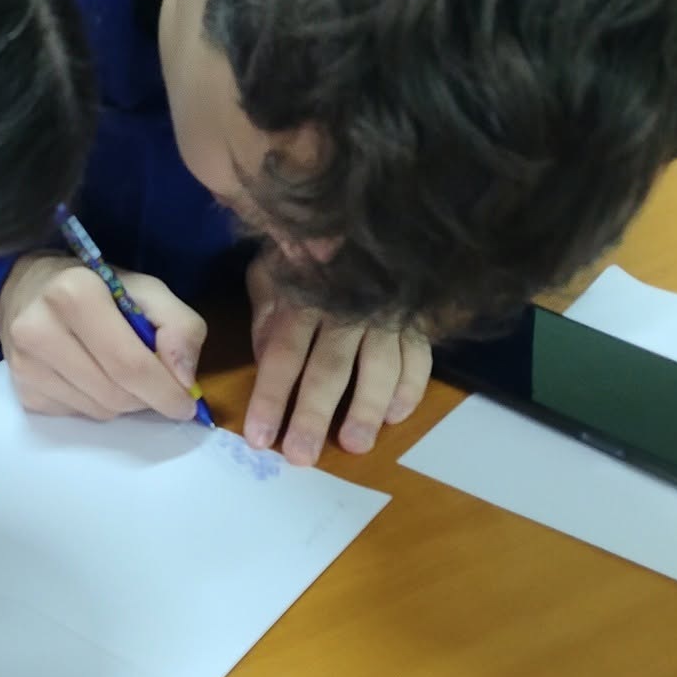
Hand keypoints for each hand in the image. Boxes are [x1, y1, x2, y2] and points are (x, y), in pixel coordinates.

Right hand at [0, 251, 205, 420]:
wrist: (26, 291)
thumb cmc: (95, 287)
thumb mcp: (145, 289)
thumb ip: (179, 324)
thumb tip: (184, 378)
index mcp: (74, 294)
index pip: (130, 364)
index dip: (166, 391)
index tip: (186, 403)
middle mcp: (40, 330)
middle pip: (116, 394)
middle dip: (146, 397)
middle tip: (157, 385)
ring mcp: (26, 365)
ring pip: (99, 411)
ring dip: (122, 401)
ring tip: (118, 371)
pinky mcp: (23, 392)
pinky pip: (78, 416)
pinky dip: (97, 403)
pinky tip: (91, 377)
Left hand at [244, 251, 430, 463]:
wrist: (363, 219)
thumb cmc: (303, 254)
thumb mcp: (272, 273)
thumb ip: (267, 314)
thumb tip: (267, 358)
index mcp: (304, 297)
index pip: (284, 354)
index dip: (271, 397)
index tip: (258, 437)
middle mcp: (347, 309)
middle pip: (329, 369)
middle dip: (314, 415)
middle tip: (301, 456)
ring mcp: (385, 315)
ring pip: (378, 367)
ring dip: (366, 409)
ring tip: (355, 444)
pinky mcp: (415, 320)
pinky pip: (418, 358)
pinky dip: (409, 388)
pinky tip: (395, 417)